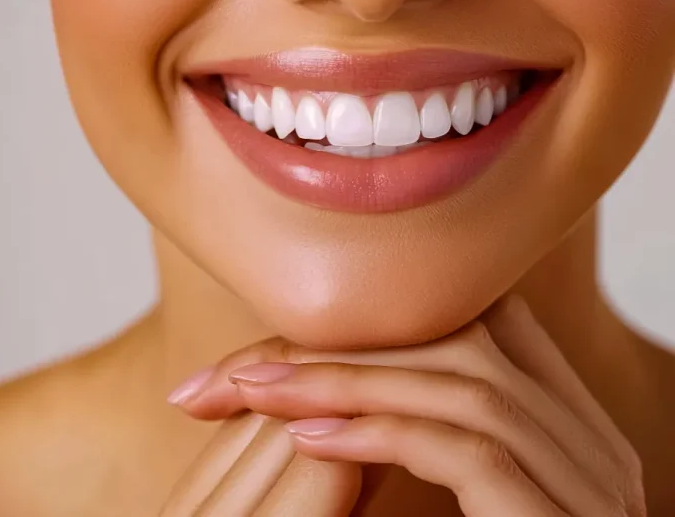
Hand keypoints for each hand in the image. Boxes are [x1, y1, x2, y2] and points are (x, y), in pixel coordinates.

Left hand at [170, 296, 645, 515]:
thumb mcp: (458, 494)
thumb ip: (418, 438)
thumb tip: (323, 405)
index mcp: (563, 428)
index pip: (469, 328)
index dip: (364, 328)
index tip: (269, 356)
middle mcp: (589, 445)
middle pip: (458, 341)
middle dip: (339, 347)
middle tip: (234, 375)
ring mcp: (588, 483)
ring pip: (458, 384)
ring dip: (342, 383)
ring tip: (252, 394)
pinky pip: (467, 449)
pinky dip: (382, 434)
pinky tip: (310, 440)